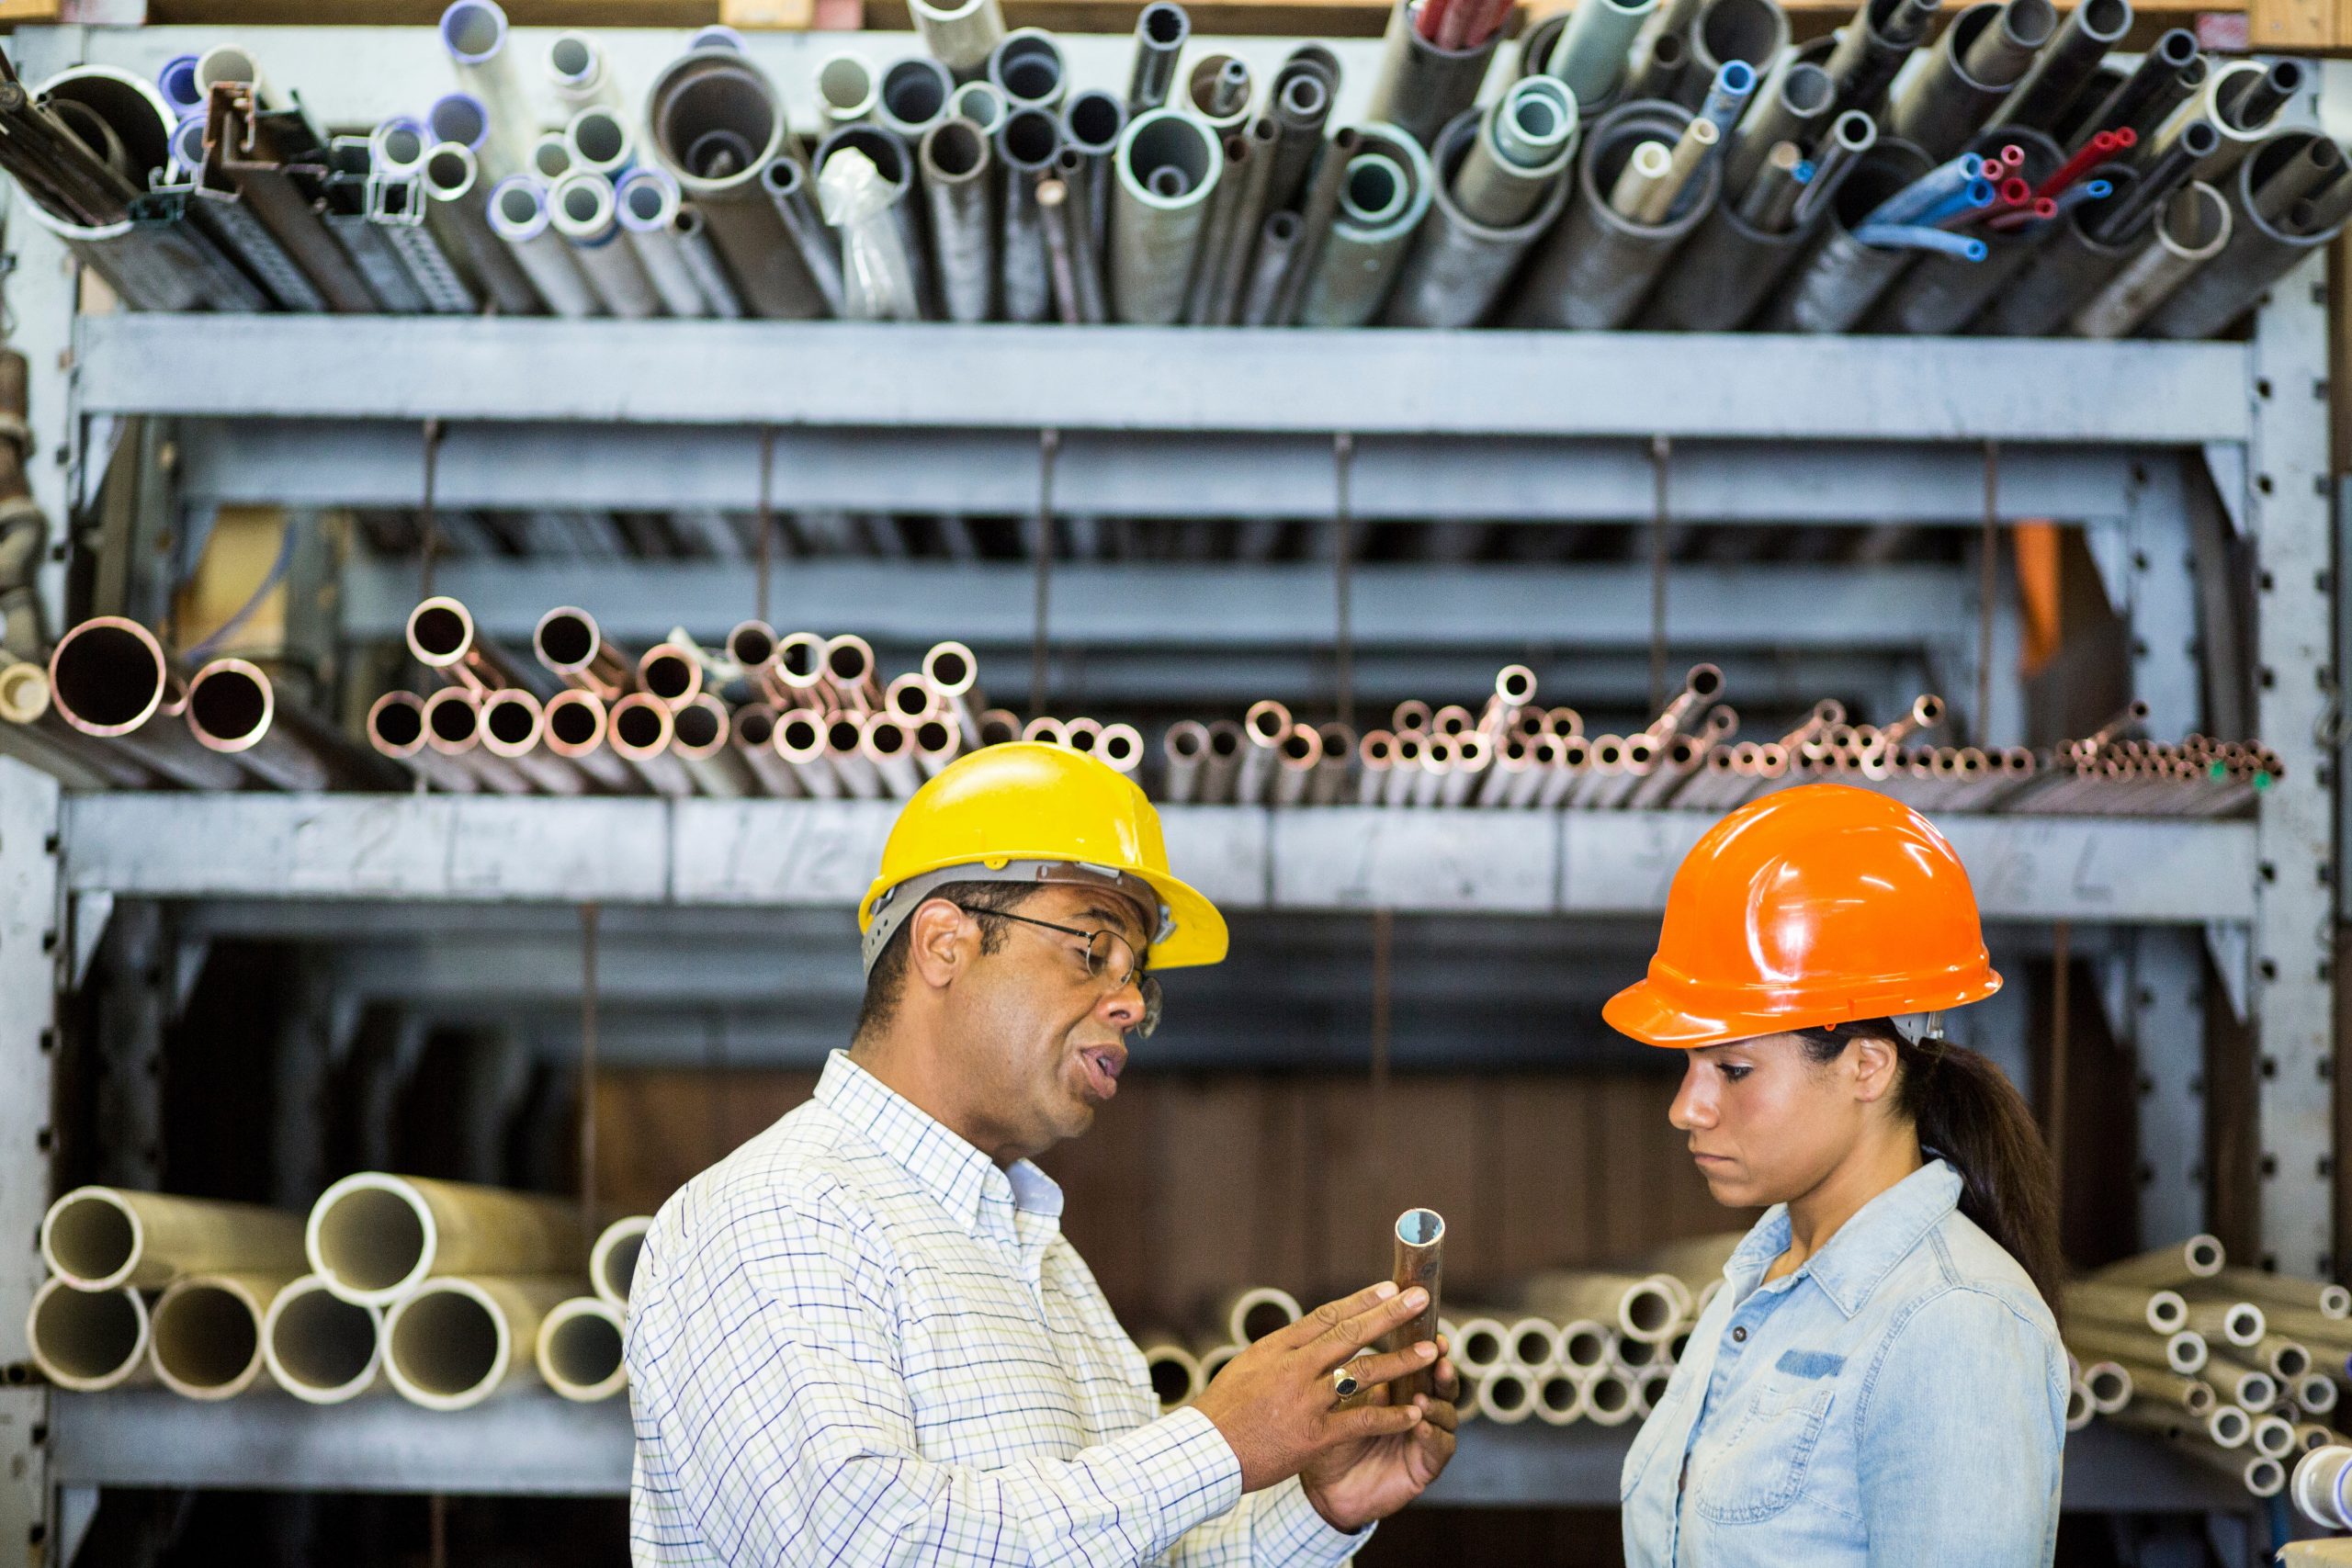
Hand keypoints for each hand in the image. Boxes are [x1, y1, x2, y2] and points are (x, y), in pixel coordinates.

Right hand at [1191, 1281, 1437, 1493]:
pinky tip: (1413, 1412)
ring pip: (1363, 1374)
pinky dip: (1390, 1416)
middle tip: (1420, 1299)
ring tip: (1431, 1351)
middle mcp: (1295, 1368)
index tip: (1388, 1288)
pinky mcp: (1314, 1436)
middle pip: (1351, 1334)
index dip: (1362, 1301)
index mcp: (1278, 1348)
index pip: (1327, 1316)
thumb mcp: (1247, 1367)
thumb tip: (1309, 1337)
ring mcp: (1306, 1401)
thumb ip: (1281, 1352)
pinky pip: (1362, 1422)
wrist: (1204, 1453)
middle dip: (1390, 1315)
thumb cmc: (1222, 1411)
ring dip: (1401, 1361)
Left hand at [1300, 1336, 1459, 1531]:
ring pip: (1447, 1414)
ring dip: (1437, 1403)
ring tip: (1421, 1398)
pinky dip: (1433, 1435)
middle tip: (1438, 1357)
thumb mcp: (1341, 1400)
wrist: (1322, 1486)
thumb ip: (1357, 1374)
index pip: (1419, 1362)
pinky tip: (1420, 1426)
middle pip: (1441, 1384)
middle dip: (1442, 1370)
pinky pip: (1440, 1447)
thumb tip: (1361, 1330)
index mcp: (1399, 1387)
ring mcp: (1425, 1436)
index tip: (1429, 1332)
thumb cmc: (1328, 1437)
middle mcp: (1418, 1409)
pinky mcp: (1426, 1465)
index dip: (1425, 1347)